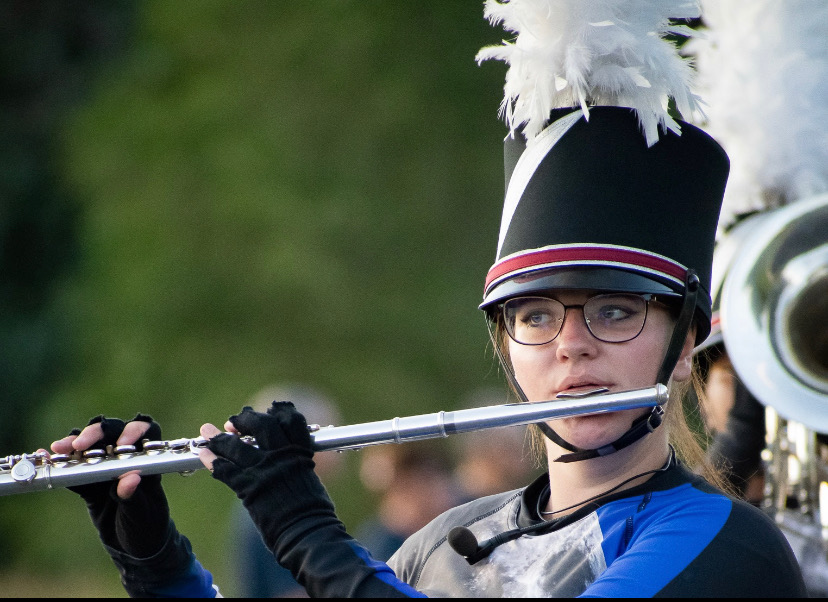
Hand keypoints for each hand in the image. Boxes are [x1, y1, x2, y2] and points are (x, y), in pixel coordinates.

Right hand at [51, 415, 172, 557]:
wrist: (135, 548)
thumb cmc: (147, 528)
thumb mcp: (143, 515)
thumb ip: (135, 497)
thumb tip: (129, 478)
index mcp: (149, 461)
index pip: (147, 433)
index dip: (135, 432)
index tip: (122, 445)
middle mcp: (128, 459)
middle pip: (114, 433)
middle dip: (97, 433)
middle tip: (81, 444)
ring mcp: (107, 469)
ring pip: (91, 447)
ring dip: (75, 445)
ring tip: (60, 449)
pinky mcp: (90, 484)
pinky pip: (74, 470)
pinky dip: (61, 465)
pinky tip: (47, 459)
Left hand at [200, 402, 336, 553]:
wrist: (307, 532)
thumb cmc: (314, 513)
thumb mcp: (310, 480)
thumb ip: (297, 466)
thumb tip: (291, 463)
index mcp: (300, 452)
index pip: (292, 420)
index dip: (278, 412)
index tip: (268, 412)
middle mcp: (282, 455)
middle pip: (262, 424)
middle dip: (245, 420)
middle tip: (233, 422)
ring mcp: (264, 469)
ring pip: (236, 445)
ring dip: (219, 438)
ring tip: (208, 432)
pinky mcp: (248, 487)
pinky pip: (225, 469)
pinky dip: (212, 460)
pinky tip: (205, 455)